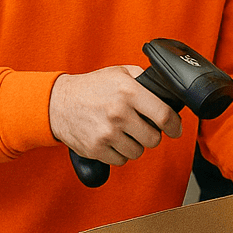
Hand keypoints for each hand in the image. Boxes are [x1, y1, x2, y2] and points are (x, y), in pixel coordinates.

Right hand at [49, 66, 182, 165]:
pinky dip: (120, 153)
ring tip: (124, 132)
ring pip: (138, 152)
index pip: (164, 115)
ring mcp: (106, 133)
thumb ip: (144, 79)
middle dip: (152, 134)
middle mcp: (119, 113)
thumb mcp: (120, 72)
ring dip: (135, 144)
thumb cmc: (91, 87)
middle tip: (143, 128)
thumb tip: (167, 90)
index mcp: (129, 92)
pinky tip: (112, 140)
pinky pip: (121, 160)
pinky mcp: (96, 149)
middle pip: (153, 139)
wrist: (57, 103)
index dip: (175, 126)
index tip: (176, 129)